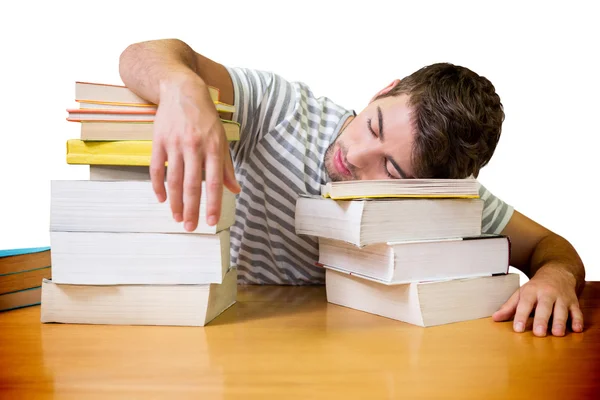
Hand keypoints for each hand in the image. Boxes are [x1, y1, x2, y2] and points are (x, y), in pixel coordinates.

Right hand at [151, 73, 240, 230]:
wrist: (182, 90)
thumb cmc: (205, 117)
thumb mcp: (221, 138)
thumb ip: (226, 166)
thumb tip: (235, 189)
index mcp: (213, 147)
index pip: (214, 182)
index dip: (213, 203)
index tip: (211, 221)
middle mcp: (194, 146)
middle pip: (192, 185)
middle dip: (191, 209)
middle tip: (190, 227)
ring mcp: (174, 144)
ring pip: (174, 180)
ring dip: (175, 202)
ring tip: (177, 217)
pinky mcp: (158, 141)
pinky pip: (156, 168)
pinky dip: (158, 186)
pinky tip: (162, 199)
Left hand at [492, 265, 583, 336]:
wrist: (557, 272)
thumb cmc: (536, 287)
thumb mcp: (521, 293)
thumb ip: (509, 307)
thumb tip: (495, 318)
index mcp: (531, 291)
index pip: (525, 304)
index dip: (521, 316)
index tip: (518, 329)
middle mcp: (547, 293)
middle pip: (544, 307)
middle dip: (542, 320)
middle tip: (539, 333)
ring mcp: (561, 297)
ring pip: (561, 310)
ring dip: (560, 322)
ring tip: (557, 334)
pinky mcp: (573, 302)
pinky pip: (576, 311)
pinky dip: (577, 320)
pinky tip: (576, 329)